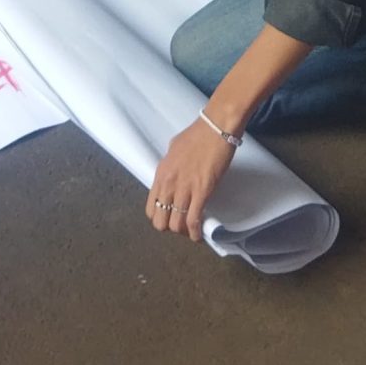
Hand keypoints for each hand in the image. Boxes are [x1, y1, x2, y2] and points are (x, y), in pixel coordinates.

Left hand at [146, 117, 236, 239]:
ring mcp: (184, 189)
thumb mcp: (173, 149)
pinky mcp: (201, 192)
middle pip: (160, 221)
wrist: (215, 127)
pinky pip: (193, 220)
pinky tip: (199, 236)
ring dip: (184, 232)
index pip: (150, 208)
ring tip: (192, 232)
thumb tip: (173, 173)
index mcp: (160, 174)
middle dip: (170, 228)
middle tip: (181, 226)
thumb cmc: (197, 135)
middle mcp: (168, 184)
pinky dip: (196, 233)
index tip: (170, 217)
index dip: (159, 217)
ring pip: (176, 225)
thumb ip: (170, 165)